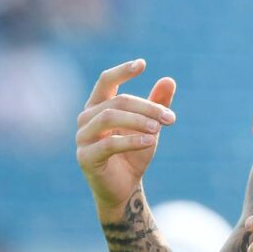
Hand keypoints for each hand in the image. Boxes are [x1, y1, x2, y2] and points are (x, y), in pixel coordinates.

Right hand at [75, 59, 176, 216]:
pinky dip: (132, 140)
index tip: (142, 64)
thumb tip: (169, 79)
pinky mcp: (85, 157)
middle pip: (117, 101)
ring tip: (158, 129)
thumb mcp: (149, 126)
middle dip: (147, 107)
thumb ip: (157, 104)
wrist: (124, 188)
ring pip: (109, 117)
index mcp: (99, 106)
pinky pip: (108, 143)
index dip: (122, 70)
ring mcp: (82, 138)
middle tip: (170, 117)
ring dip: (138, 120)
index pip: (106, 80)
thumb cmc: (134, 152)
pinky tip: (150, 142)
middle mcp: (86, 118)